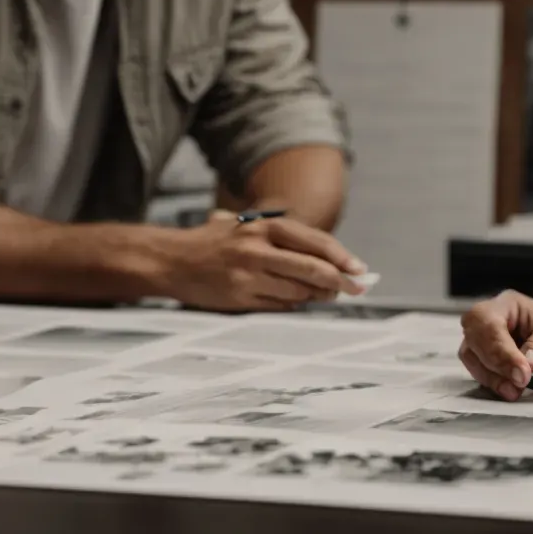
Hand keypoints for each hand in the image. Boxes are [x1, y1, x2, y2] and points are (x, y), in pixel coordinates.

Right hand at [160, 210, 368, 312]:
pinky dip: (292, 305)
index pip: (316, 242)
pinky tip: (295, 302)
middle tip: (355, 290)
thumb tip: (329, 260)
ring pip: (299, 292)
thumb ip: (283, 240)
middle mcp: (258, 249)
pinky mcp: (240, 297)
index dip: (342, 257)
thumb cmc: (215, 244)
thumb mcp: (248, 228)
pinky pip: (279, 307)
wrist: (172, 260)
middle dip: (340, 282)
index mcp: (264, 227)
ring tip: (322, 295)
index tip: (360, 269)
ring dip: (316, 297)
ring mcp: (249, 275)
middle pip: (313, 269)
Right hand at [457, 277, 532, 399]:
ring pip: (469, 352)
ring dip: (490, 375)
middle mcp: (487, 317)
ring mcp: (477, 338)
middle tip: (519, 383)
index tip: (526, 373)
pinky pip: (473, 369)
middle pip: (474, 331)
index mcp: (509, 303)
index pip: (495, 320)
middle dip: (496, 359)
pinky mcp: (476, 358)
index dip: (506, 349)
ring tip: (514, 392)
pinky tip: (507, 391)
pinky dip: (489, 382)